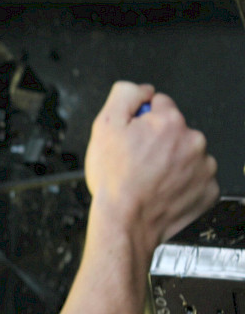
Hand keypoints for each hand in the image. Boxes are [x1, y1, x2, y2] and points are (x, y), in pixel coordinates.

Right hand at [85, 81, 218, 247]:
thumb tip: (141, 90)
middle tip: (137, 161)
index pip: (160, 104)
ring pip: (186, 155)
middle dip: (158, 141)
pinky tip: (161, 190)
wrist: (126, 222)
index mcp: (169, 122)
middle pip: (175, 130)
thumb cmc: (115, 181)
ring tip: (148, 179)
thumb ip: (124, 95)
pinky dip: (181, 183)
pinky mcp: (208, 191)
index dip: (141, 120)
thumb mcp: (104, 126)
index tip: (132, 138)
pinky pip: (195, 179)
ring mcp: (204, 168)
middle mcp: (193, 141)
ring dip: (171, 162)